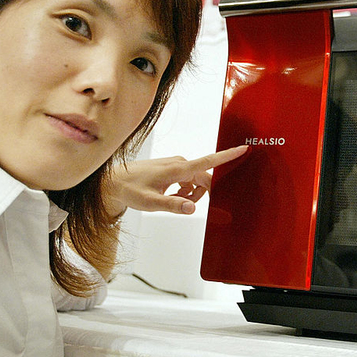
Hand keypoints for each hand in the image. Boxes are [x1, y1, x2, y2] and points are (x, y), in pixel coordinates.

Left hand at [104, 145, 248, 217]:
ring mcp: (176, 165)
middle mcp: (180, 164)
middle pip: (203, 180)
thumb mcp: (151, 202)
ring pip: (195, 182)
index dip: (227, 156)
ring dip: (189, 195)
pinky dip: (183, 191)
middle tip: (180, 205)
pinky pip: (188, 181)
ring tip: (169, 201)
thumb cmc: (130, 189)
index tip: (243, 148)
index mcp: (178, 169)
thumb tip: (192, 208)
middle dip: (198, 195)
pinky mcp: (173, 168)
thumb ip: (173, 206)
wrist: (114, 181)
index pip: (208, 162)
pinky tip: (168, 196)